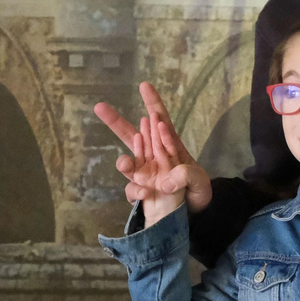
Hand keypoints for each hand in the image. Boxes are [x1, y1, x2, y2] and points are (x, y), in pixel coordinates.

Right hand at [95, 82, 211, 215]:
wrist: (192, 215)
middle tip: (99, 106)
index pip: (161, 121)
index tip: (144, 85)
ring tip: (126, 164)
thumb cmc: (198, 192)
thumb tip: (168, 181)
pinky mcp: (140, 189)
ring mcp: (145, 172)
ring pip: (127, 161)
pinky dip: (135, 190)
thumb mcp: (201, 183)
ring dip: (124, 161)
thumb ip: (188, 177)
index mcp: (170, 147)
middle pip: (132, 134)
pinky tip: (146, 194)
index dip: (153, 102)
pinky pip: (131, 187)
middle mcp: (153, 156)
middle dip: (116, 120)